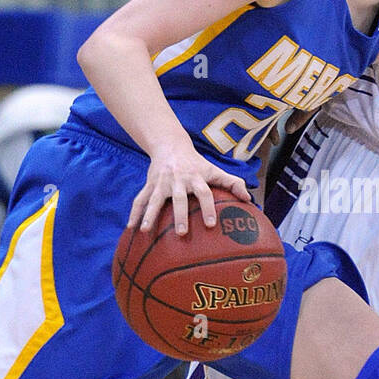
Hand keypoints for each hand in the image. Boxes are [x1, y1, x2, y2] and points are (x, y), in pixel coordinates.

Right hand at [128, 142, 248, 235]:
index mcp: (196, 178)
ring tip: (146, 231)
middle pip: (179, 199)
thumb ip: (233, 183)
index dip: (208, 208)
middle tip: (182, 233)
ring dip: (150, 216)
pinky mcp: (149, 185)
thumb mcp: (215, 170)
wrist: (171, 146)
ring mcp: (161, 183)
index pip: (204, 193)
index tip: (210, 225)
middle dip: (180, 215)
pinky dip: (134, 213)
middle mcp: (178, 180)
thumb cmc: (197, 164)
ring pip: (154, 200)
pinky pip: (139, 200)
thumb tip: (249, 200)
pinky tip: (130, 229)